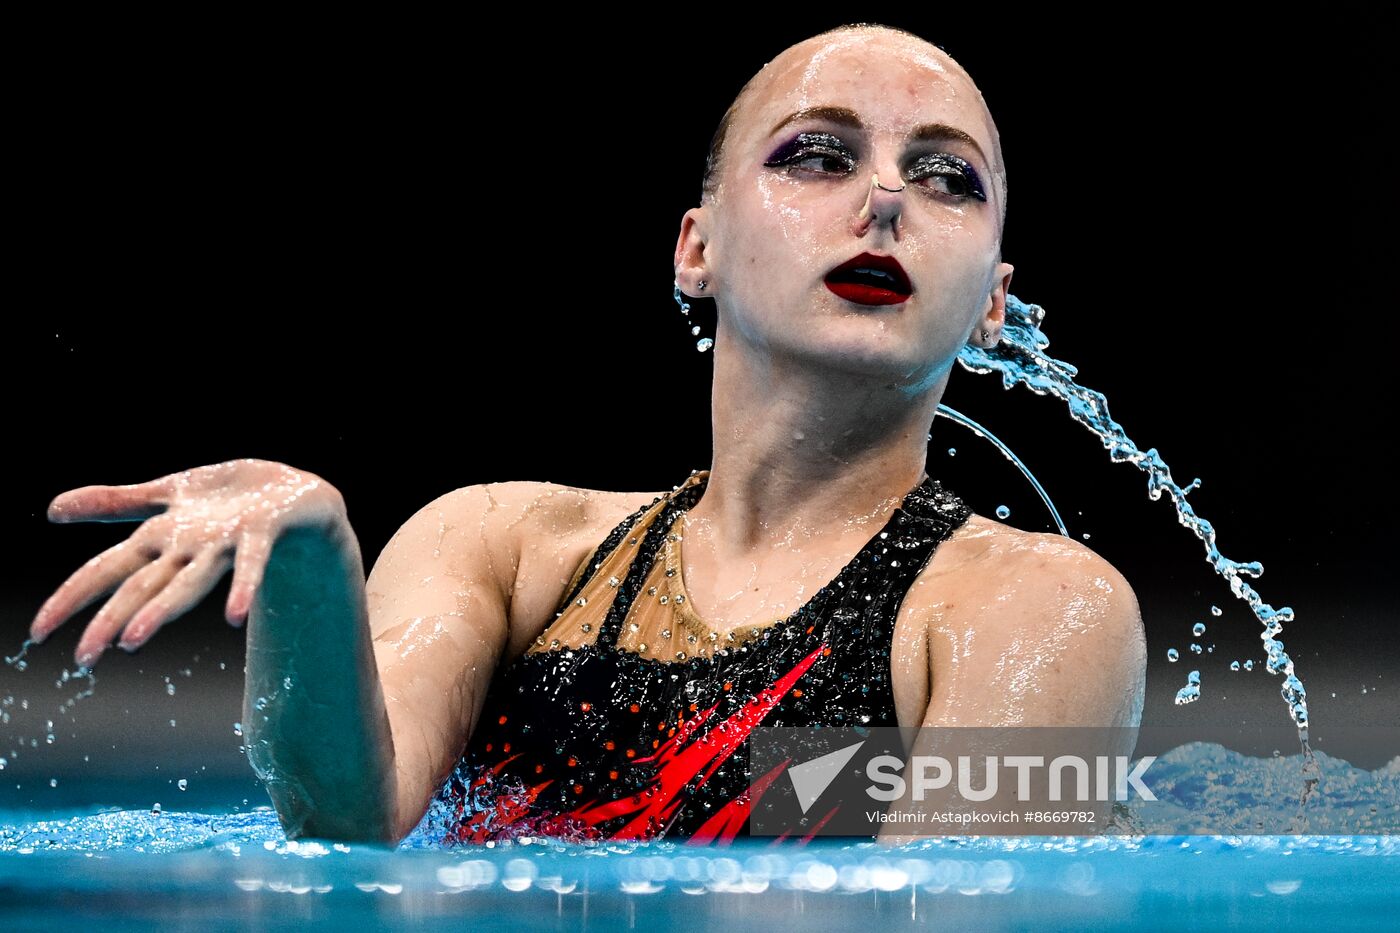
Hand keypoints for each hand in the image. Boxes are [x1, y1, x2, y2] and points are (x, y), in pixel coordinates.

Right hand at [30, 458, 346, 668]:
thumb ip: (115, 503)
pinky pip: (252, 565)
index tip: (37, 633)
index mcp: (163, 540)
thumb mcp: (168, 493)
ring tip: (132, 642)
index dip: (73, 598)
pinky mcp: (261, 533)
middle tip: (83, 659)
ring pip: (188, 583)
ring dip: (161, 612)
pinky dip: (243, 589)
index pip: (107, 571)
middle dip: (111, 621)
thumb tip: (52, 510)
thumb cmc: (231, 499)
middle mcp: (190, 550)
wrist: (299, 495)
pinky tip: (235, 617)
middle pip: (143, 587)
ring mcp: (225, 545)